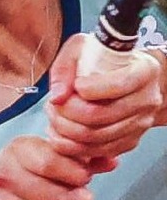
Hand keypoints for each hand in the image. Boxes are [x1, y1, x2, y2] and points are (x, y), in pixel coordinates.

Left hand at [47, 34, 163, 167]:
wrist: (126, 75)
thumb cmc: (105, 59)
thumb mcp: (82, 48)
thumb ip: (65, 66)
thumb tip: (58, 96)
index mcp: (143, 72)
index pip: (117, 85)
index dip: (88, 88)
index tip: (75, 85)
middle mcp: (146, 100)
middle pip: (100, 116)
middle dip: (66, 112)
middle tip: (53, 104)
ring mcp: (140, 123)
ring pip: (96, 137)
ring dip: (65, 130)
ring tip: (54, 115)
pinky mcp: (130, 141)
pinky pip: (99, 151)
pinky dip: (73, 145)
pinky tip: (62, 132)